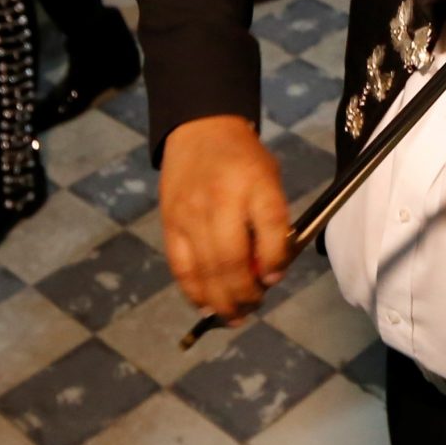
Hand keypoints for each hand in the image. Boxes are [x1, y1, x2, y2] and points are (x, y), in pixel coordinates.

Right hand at [161, 115, 290, 322]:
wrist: (200, 129)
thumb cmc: (244, 162)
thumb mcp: (269, 179)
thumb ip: (272, 223)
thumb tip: (268, 273)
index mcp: (255, 182)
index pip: (270, 224)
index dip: (275, 259)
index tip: (275, 277)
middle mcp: (221, 198)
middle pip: (232, 258)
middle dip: (246, 293)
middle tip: (254, 304)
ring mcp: (191, 213)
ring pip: (205, 270)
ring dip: (222, 301)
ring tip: (235, 315)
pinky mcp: (170, 224)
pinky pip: (181, 268)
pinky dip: (194, 292)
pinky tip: (207, 305)